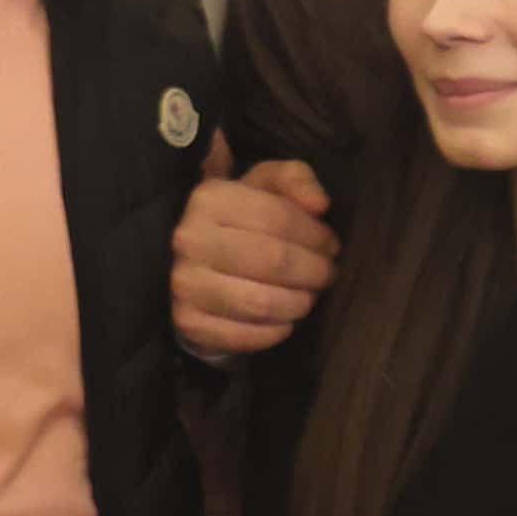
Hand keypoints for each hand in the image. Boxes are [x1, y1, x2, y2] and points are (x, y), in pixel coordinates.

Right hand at [169, 136, 337, 359]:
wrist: (198, 261)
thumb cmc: (244, 218)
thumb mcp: (268, 186)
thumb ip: (297, 180)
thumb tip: (319, 205)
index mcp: (210, 198)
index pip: (278, 218)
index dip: (315, 235)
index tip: (331, 245)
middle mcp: (190, 239)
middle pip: (273, 260)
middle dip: (313, 270)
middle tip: (327, 274)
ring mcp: (185, 283)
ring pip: (260, 302)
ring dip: (298, 303)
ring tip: (308, 296)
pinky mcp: (188, 321)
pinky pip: (243, 336)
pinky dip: (274, 332)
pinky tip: (286, 321)